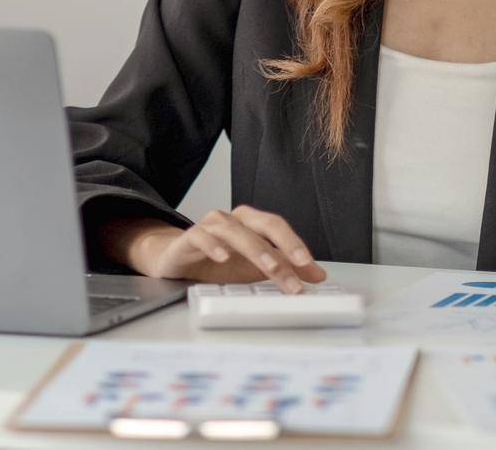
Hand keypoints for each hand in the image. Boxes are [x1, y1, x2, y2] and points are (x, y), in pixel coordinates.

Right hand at [104, 206, 326, 292]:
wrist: (177, 261)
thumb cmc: (218, 261)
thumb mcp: (255, 267)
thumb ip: (285, 268)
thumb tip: (318, 275)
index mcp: (250, 223)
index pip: (278, 228)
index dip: (295, 244)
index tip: (309, 266)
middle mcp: (233, 219)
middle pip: (262, 224)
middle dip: (283, 246)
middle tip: (298, 269)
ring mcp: (210, 226)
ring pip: (234, 230)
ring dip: (255, 248)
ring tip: (269, 267)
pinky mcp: (188, 238)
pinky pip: (200, 236)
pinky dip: (212, 244)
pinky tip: (223, 256)